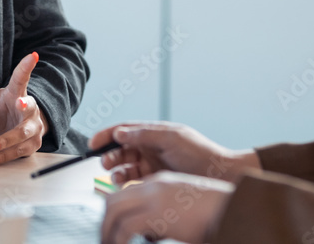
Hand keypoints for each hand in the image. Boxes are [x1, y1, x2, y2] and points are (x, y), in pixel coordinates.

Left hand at [0, 50, 46, 165]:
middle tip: (21, 102)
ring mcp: (33, 128)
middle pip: (29, 108)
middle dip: (26, 106)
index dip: (26, 67)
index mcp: (17, 93)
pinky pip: (19, 151)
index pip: (22, 78)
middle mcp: (29, 110)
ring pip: (23, 134)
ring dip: (7, 140)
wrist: (15, 132)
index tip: (33, 56)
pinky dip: (5, 156)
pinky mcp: (32, 145)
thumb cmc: (2, 109)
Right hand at [89, 122, 259, 184]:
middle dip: (110, 154)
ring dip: (117, 169)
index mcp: (155, 132)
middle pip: (122, 148)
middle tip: (104, 162)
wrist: (219, 175)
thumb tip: (121, 132)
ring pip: (126, 165)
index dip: (107, 135)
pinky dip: (126, 181)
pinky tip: (124, 184)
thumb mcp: (171, 138)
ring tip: (114, 176)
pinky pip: (135, 179)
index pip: (125, 130)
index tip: (93, 142)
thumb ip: (144, 135)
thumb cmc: (200, 153)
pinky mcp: (156, 179)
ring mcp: (154, 163)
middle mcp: (152, 146)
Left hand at [101, 171, 233, 243]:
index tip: (112, 229)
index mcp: (160, 182)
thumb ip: (165, 218)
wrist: (232, 208)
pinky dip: (117, 239)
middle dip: (105, 223)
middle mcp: (153, 186)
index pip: (125, 193)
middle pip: (113, 200)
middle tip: (105, 240)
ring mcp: (153, 198)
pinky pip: (125, 227)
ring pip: (114, 212)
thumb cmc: (215, 212)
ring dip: (107, 232)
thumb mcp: (184, 210)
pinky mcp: (157, 214)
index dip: (114, 213)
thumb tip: (152, 234)